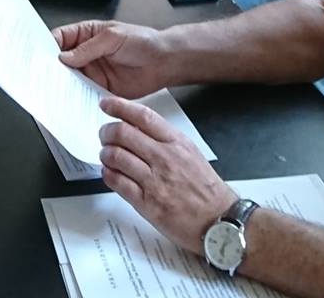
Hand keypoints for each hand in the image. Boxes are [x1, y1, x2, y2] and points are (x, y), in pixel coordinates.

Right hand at [53, 20, 172, 98]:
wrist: (164, 62)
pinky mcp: (100, 88)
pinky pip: (84, 93)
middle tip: (44, 75)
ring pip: (70, 79)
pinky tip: (73, 98)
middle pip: (61, 61)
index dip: (48, 45)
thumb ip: (88, 48)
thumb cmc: (143, 41)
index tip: (39, 55)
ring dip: (63, 83)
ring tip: (55, 88)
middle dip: (52, 67)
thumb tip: (65, 56)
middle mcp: (86, 54)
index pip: (60, 38)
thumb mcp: (113, 38)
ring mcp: (92, 72)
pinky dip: (77, 97)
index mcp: (87, 34)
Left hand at [96, 96, 237, 252]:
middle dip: (106, 132)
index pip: (143, 116)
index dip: (120, 106)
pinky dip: (108, 174)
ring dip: (105, 154)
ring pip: (115, 156)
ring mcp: (155, 181)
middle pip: (123, 133)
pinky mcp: (147, 203)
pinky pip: (117, 182)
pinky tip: (110, 173)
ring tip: (107, 156)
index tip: (107, 104)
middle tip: (104, 135)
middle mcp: (164, 158)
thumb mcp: (190, 153)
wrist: (219, 220)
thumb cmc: (206, 189)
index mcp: (176, 143)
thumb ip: (165, 140)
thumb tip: (137, 128)